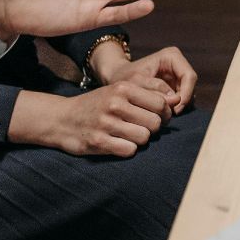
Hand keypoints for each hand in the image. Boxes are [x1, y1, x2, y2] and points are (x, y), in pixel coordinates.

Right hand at [10, 78, 172, 155]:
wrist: (61, 118)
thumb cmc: (97, 104)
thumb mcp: (118, 91)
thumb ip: (146, 93)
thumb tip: (177, 100)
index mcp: (122, 88)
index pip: (161, 103)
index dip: (164, 113)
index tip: (158, 117)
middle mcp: (115, 104)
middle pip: (155, 122)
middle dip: (152, 128)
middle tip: (142, 127)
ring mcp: (106, 123)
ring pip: (145, 138)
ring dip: (140, 139)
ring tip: (129, 135)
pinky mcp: (99, 142)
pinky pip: (130, 150)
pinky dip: (128, 149)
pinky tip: (119, 143)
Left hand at [94, 44, 197, 114]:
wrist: (116, 80)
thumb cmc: (124, 78)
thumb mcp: (136, 83)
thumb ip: (154, 90)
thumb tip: (175, 101)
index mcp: (172, 56)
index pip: (189, 76)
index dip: (185, 94)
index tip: (174, 110)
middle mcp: (178, 65)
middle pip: (191, 87)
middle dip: (182, 102)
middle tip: (169, 116)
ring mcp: (177, 76)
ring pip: (188, 95)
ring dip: (178, 107)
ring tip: (162, 115)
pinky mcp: (175, 87)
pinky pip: (181, 100)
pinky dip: (174, 108)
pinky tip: (161, 114)